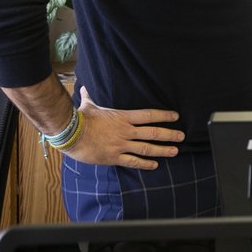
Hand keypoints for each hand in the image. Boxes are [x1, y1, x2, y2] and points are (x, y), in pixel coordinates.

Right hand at [67, 86, 183, 169]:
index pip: (149, 115)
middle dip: (169, 134)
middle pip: (153, 132)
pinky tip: (154, 165)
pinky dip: (144, 164)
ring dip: (162, 150)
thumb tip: (85, 86)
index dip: (164, 115)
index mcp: (123, 117)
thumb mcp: (89, 105)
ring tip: (174, 151)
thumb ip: (90, 97)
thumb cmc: (80, 118)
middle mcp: (126, 131)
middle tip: (181, 136)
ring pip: (146, 148)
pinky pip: (132, 161)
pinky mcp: (114, 157)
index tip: (176, 117)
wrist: (70, 134)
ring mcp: (121, 145)